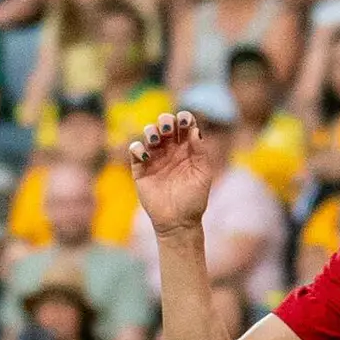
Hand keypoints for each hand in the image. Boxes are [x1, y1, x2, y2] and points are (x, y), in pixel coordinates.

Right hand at [122, 111, 219, 232]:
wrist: (178, 221)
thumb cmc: (194, 199)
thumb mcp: (203, 173)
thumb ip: (200, 151)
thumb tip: (194, 130)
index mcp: (187, 149)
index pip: (184, 126)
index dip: (184, 118)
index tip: (185, 120)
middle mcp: (170, 150)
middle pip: (165, 125)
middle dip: (165, 120)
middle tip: (168, 128)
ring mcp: (155, 158)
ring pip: (149, 134)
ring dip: (151, 130)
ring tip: (156, 139)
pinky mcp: (140, 169)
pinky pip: (135, 151)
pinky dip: (138, 148)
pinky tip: (146, 156)